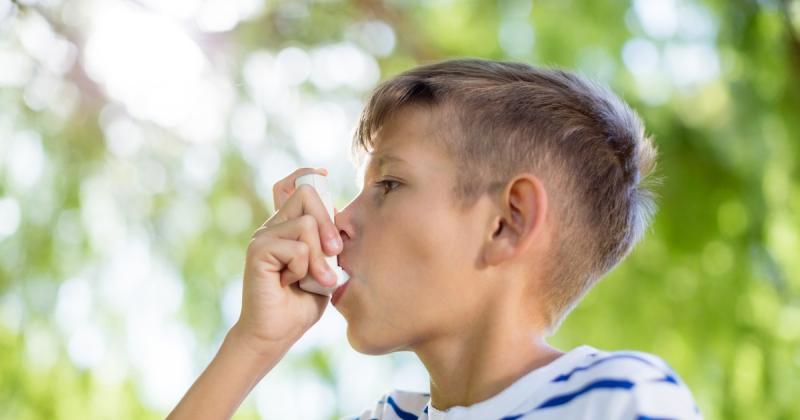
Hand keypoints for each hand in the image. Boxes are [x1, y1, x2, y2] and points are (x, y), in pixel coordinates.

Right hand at [233, 167, 342, 353]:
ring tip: (315, 280)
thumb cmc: (300, 304)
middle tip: (335, 253)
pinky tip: (291, 283)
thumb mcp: (325, 267)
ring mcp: (263, 237)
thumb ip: (328, 243)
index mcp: (287, 227)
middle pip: (306, 196)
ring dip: (320, 258)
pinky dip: (304, 269)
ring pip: (306, 225)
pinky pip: (297, 248)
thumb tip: (337, 215)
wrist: (275, 334)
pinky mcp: (258, 251)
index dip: (306, 176)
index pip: (292, 186)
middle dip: (328, 224)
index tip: (322, 175)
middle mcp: (273, 227)